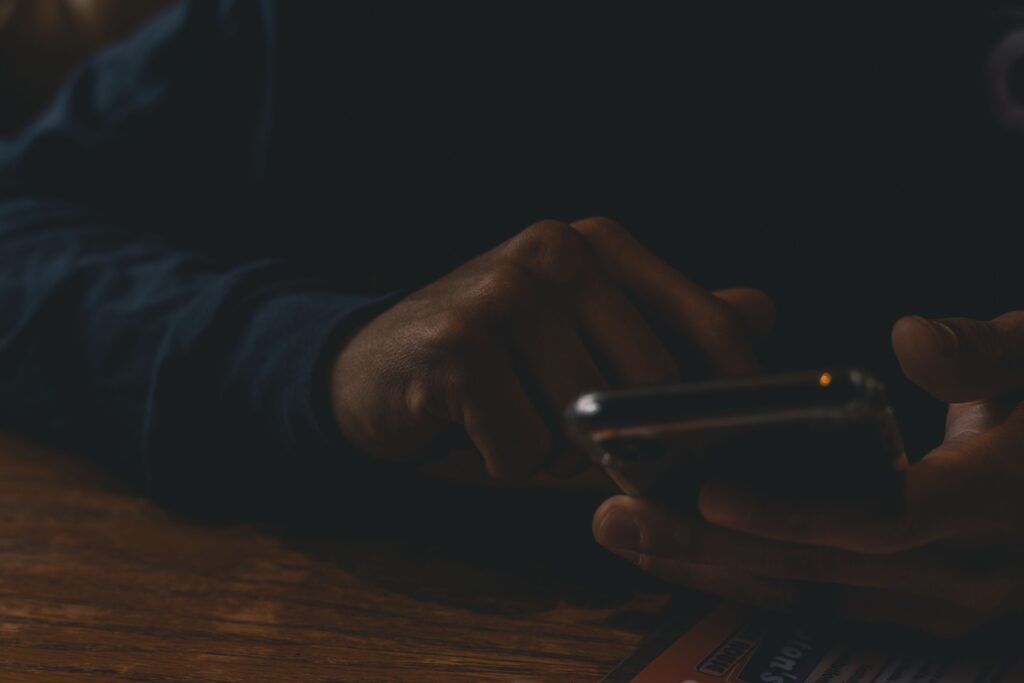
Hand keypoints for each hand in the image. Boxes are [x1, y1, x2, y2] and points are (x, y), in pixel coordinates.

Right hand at [331, 217, 773, 480]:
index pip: (709, 326)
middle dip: (635, 446)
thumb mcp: (584, 336)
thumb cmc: (494, 363)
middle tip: (599, 460)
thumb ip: (667, 326)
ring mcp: (506, 292)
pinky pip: (523, 448)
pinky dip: (506, 463)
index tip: (738, 450)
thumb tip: (764, 313)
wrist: (372, 370)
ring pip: (585, 425)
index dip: (735, 399)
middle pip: (653, 387)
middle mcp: (557, 252)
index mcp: (600, 246)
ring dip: (558, 455)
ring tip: (517, 423)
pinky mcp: (458, 344)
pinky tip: (475, 430)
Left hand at [593, 311, 1023, 636]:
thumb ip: (979, 353)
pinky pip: (820, 603)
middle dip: (712, 546)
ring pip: (811, 595)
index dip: (795, 509)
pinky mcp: (913, 608)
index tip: (710, 489)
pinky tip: (681, 552)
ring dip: (713, 568)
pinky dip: (748, 579)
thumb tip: (911, 338)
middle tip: (618, 515)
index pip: (884, 515)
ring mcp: (941, 602)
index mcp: (994, 499)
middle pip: (823, 568)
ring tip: (627, 533)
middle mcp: (967, 571)